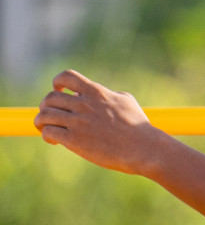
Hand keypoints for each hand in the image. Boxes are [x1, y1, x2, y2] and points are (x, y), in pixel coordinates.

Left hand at [35, 70, 167, 175]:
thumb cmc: (138, 126)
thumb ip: (107, 95)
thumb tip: (96, 94)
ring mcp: (78, 122)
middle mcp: (85, 105)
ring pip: (44, 115)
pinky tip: (56, 141)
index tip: (60, 91)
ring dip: (42, 122)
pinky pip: (48, 132)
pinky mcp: (74, 140)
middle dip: (46, 106)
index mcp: (97, 92)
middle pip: (50, 98)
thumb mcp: (126, 101)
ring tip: (48, 129)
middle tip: (52, 115)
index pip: (67, 77)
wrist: (142, 148)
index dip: (57, 82)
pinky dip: (47, 135)